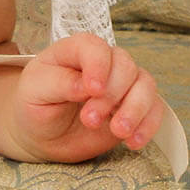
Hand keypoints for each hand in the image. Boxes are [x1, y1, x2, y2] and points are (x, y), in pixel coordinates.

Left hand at [8, 34, 163, 163]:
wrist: (42, 134)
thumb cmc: (35, 106)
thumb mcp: (34, 92)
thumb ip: (58, 83)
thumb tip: (86, 86)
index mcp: (72, 51)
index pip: (93, 46)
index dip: (98, 65)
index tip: (92, 90)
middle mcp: (101, 63)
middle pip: (124, 66)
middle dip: (111, 96)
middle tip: (90, 120)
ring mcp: (121, 84)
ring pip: (146, 84)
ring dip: (135, 110)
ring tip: (117, 133)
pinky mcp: (133, 106)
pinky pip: (155, 109)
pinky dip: (149, 125)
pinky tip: (132, 142)